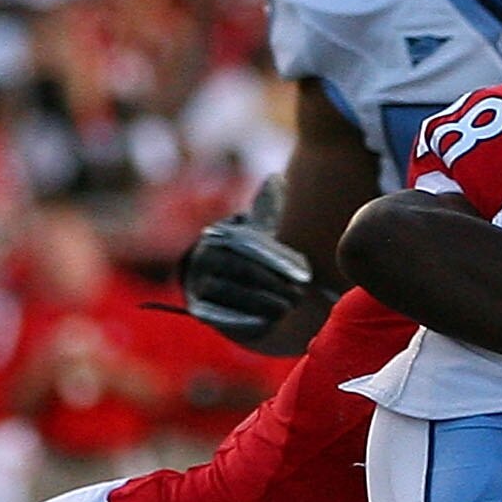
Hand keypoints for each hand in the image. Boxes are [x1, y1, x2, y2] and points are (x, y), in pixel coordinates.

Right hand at [181, 179, 311, 342]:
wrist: (216, 282)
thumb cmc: (245, 254)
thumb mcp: (255, 231)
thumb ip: (267, 208)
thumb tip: (276, 179)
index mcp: (218, 237)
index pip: (250, 248)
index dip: (278, 262)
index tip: (303, 275)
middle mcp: (202, 259)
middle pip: (241, 272)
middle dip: (274, 284)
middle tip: (299, 295)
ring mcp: (198, 286)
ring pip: (232, 294)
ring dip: (264, 303)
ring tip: (287, 306)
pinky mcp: (202, 312)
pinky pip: (223, 317)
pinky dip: (248, 320)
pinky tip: (270, 322)